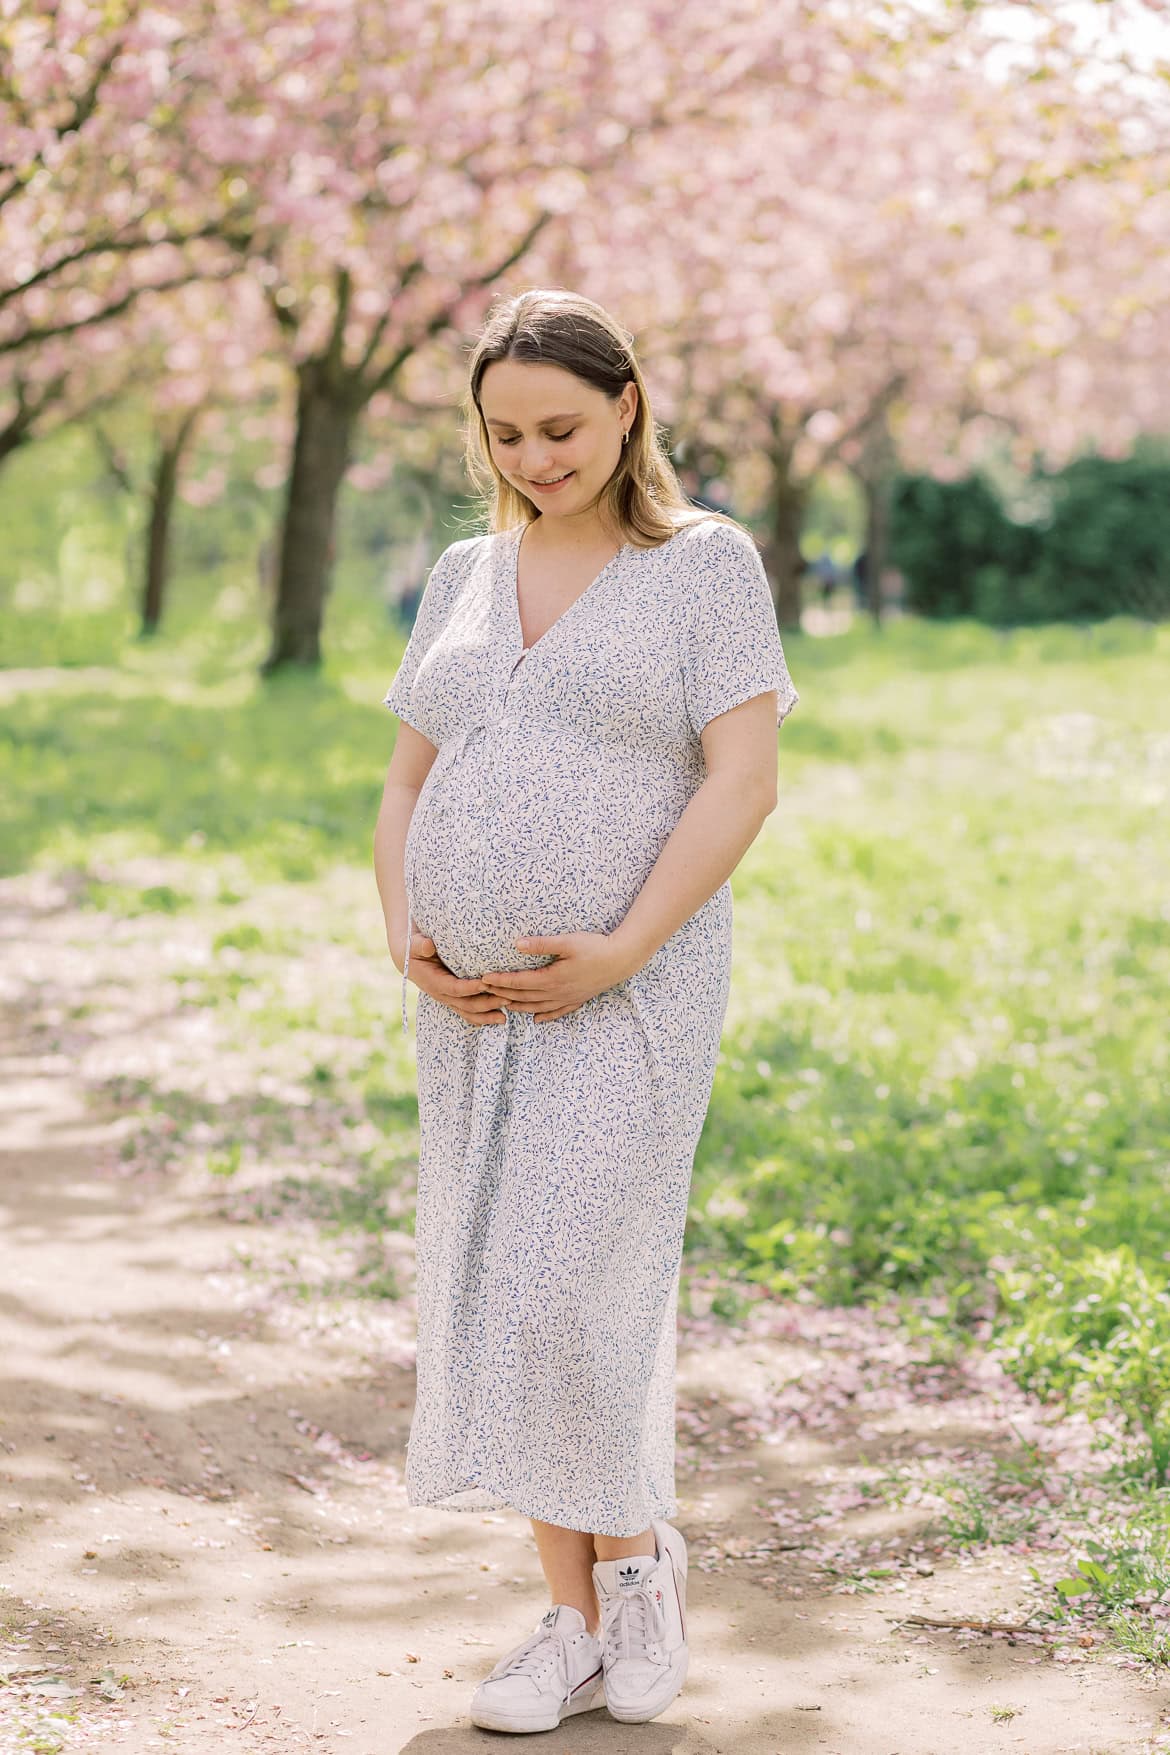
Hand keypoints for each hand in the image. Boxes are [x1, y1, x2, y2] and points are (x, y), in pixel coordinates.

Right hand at [399, 930, 508, 1026]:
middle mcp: (441, 994)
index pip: (454, 988)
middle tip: (507, 999)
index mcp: (433, 982)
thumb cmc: (414, 948)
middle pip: (466, 1005)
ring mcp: (448, 999)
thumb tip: (428, 945)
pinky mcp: (454, 1000)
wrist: (409, 959)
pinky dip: (483, 1017)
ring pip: (469, 1013)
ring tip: (505, 1017)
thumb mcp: (414, 944)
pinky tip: (499, 1018)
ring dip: (487, 1015)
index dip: (470, 988)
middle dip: (486, 1004)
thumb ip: (420, 945)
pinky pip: (469, 1012)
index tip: (486, 983)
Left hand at [479, 932, 634, 1022]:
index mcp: (552, 978)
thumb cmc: (595, 947)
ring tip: (502, 1005)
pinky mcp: (578, 999)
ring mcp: (568, 998)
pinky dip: (544, 1016)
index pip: (519, 981)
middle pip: (524, 995)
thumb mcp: (567, 941)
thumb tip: (516, 944)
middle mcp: (557, 992)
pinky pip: (557, 1012)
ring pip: (537, 1007)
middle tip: (485, 991)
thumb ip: (541, 944)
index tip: (483, 978)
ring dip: (518, 1006)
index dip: (500, 980)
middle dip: (503, 993)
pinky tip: (536, 1019)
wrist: (622, 959)